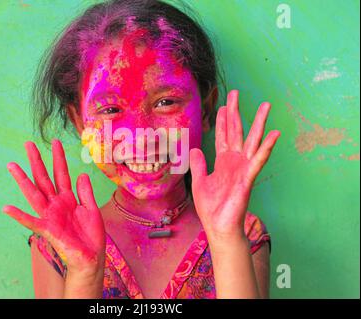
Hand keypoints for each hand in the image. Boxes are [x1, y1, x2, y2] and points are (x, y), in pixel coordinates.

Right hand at [3, 139, 104, 275]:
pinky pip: (32, 222)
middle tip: (28, 144)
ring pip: (35, 194)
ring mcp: (51, 216)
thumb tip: (81, 174)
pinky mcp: (48, 230)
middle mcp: (56, 204)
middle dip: (37, 161)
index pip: (62, 174)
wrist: (92, 258)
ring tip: (12, 166)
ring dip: (23, 181)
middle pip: (44, 179)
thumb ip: (85, 192)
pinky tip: (7, 208)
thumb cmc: (91, 236)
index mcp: (68, 199)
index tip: (56, 142)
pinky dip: (19, 216)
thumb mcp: (91, 209)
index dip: (59, 158)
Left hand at [190, 90, 279, 240]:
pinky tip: (273, 134)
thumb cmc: (211, 207)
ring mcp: (243, 168)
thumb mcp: (200, 181)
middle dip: (237, 112)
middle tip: (236, 93)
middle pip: (237, 131)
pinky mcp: (248, 178)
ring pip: (252, 141)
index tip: (223, 104)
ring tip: (265, 106)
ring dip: (259, 123)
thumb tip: (195, 149)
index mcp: (223, 161)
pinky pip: (258, 160)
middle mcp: (235, 161)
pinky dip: (266, 148)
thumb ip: (199, 164)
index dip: (223, 120)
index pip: (224, 135)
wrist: (218, 226)